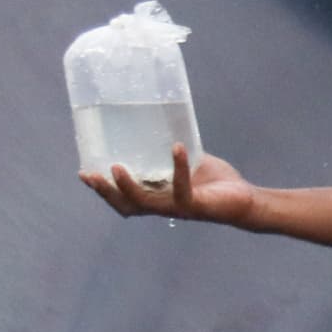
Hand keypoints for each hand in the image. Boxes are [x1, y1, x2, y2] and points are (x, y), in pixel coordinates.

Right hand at [83, 148, 260, 228]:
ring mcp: (178, 208)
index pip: (123, 199)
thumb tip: (161, 124)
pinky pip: (183, 187)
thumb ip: (173, 153)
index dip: (102, 190)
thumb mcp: (190, 164)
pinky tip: (176, 147)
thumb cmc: (217, 183)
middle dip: (106, 192)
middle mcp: (164, 207)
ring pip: (146, 202)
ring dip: (129, 187)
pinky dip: (179, 167)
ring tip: (116, 168)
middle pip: (126, 204)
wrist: (247, 201)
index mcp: (158, 199)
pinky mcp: (197, 205)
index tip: (84, 172)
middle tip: (89, 174)